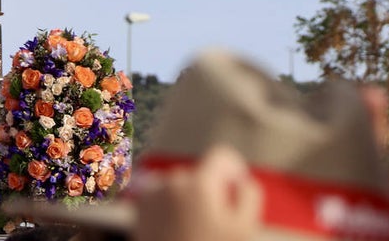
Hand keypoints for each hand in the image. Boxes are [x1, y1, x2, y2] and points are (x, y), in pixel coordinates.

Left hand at [133, 145, 261, 240]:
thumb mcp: (243, 229)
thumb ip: (248, 196)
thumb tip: (242, 180)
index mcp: (200, 183)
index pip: (221, 157)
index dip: (234, 168)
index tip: (238, 183)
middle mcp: (173, 181)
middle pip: (199, 175)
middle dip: (210, 191)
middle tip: (217, 221)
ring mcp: (153, 193)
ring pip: (179, 186)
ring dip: (189, 199)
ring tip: (196, 228)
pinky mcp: (140, 207)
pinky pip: (161, 197)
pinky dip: (170, 206)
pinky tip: (177, 229)